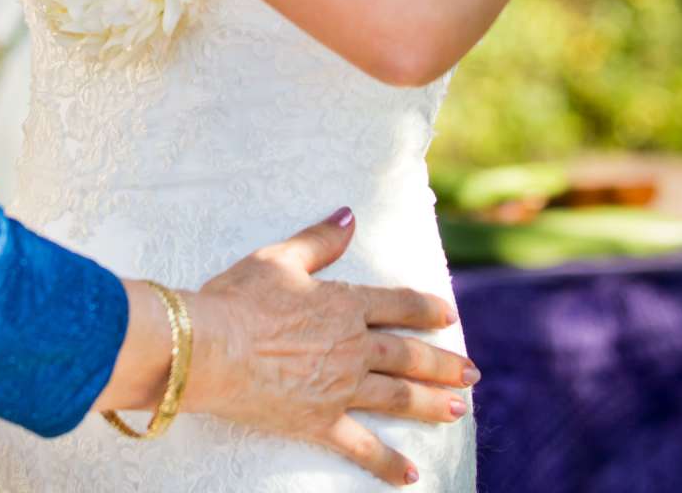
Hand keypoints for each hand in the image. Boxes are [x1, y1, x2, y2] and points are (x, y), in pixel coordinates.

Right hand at [183, 209, 470, 487]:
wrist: (209, 347)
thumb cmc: (238, 298)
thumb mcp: (278, 259)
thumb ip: (319, 239)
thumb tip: (349, 215)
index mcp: (344, 305)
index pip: (397, 305)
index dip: (425, 309)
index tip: (448, 316)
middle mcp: (352, 348)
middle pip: (408, 355)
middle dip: (444, 364)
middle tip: (472, 374)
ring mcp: (341, 388)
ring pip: (398, 397)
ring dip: (431, 404)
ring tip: (458, 411)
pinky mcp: (320, 421)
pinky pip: (362, 447)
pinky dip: (387, 463)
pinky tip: (411, 475)